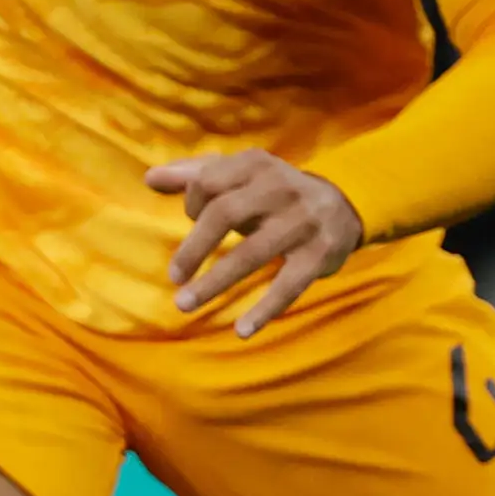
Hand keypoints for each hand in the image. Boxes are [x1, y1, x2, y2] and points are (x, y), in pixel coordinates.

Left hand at [147, 148, 358, 337]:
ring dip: (215, 282)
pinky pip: (289, 285)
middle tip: (175, 277)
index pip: (210, 182)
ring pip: (253, 253)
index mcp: (256, 165)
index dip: (192, 204)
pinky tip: (242, 330)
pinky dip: (265, 309)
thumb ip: (197, 174)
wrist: (343, 203)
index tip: (189, 222)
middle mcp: (281, 188)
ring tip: (185, 304)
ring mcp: (302, 222)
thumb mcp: (241, 174)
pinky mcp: (320, 253)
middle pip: (226, 213)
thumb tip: (150, 178)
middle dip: (194, 248)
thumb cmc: (274, 191)